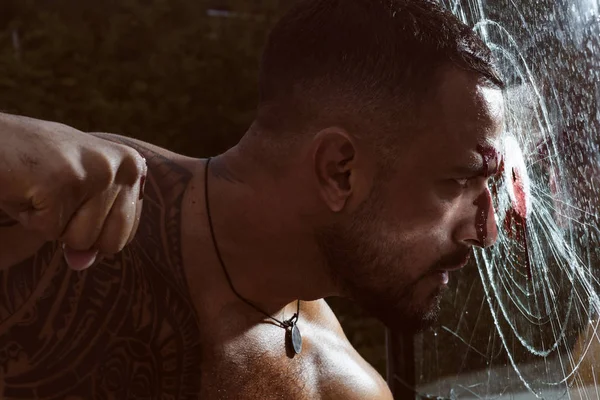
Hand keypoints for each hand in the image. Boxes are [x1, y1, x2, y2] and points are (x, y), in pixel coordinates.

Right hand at [0, 113, 146, 269]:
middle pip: (110, 242)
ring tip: (39, 187)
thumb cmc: (34, 167)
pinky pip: (50, 231)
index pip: (126, 233)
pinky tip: (24, 186)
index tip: (72, 198)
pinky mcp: (64, 181)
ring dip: (50, 223)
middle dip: (73, 231)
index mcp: (133, 167)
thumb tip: (83, 264)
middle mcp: (122, 166)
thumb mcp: (77, 196)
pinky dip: (29, 217)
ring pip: (80, 240)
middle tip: (53, 193)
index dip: (92, 231)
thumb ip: (93, 231)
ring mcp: (96, 172)